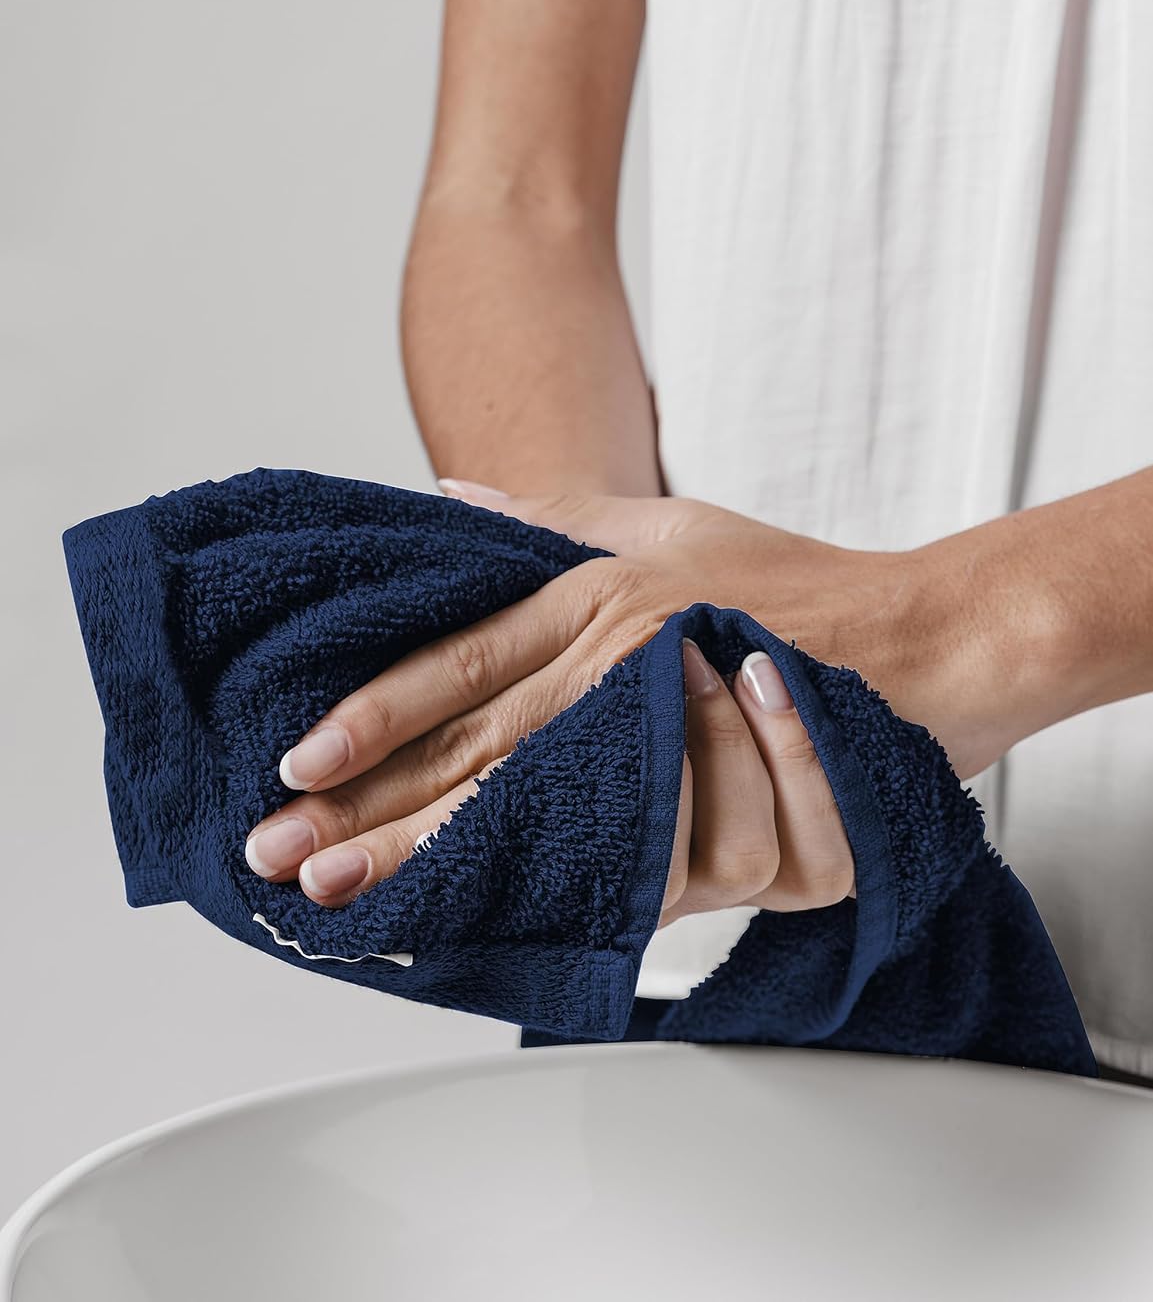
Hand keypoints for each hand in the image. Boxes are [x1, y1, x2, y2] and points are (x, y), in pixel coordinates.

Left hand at [244, 482, 1007, 910]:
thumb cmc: (791, 581)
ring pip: (531, 805)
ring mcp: (673, 739)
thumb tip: (453, 495)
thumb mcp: (667, 524)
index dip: (375, 714)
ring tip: (348, 896)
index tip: (298, 761)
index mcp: (597, 597)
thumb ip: (555, 520)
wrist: (920, 639)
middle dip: (370, 803)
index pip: (462, 663)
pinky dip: (545, 890)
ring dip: (435, 856)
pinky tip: (482, 923)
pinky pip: (615, 856)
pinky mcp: (718, 807)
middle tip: (280, 849)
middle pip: (474, 747)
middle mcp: (621, 661)